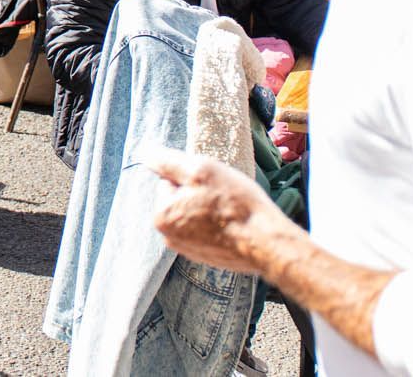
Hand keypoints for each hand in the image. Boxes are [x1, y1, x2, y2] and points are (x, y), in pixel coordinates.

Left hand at [147, 149, 295, 274]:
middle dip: (199, 195)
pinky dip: (220, 226)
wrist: (268, 244)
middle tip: (223, 198)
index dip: (192, 178)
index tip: (211, 185)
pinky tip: (235, 225)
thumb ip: (167, 161)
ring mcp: (190, 250)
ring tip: (231, 212)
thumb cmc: (234, 204)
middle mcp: (170, 238)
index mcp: (161, 217)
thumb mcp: (200, 170)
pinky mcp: (209, 257)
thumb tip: (145, 154)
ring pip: (196, 215)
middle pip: (181, 200)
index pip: (170, 182)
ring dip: (210, 210)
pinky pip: (210, 231)